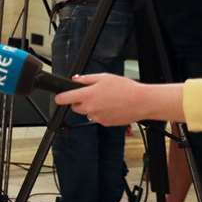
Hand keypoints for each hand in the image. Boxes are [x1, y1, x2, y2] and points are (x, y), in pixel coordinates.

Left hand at [53, 73, 180, 126]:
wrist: (142, 102)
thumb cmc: (125, 89)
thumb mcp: (104, 77)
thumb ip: (86, 79)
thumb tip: (75, 79)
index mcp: (87, 96)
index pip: (63, 99)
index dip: (60, 97)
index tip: (59, 97)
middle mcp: (90, 108)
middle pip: (75, 107)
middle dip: (79, 101)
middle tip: (92, 94)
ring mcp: (97, 117)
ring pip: (87, 113)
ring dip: (91, 107)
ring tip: (106, 99)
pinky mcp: (105, 123)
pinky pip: (97, 118)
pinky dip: (101, 113)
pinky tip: (111, 106)